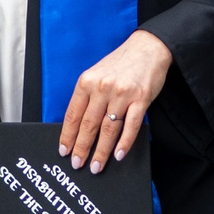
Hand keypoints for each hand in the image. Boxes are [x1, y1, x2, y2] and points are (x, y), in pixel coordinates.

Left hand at [58, 30, 171, 172]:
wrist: (148, 48)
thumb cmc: (121, 62)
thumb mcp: (96, 73)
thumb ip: (87, 95)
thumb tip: (77, 124)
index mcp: (87, 81)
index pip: (73, 114)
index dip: (67, 135)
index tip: (64, 150)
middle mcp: (102, 88)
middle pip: (89, 125)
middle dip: (82, 148)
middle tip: (78, 163)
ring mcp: (122, 94)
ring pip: (108, 129)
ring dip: (101, 151)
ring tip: (96, 165)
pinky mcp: (141, 99)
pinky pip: (131, 126)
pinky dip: (124, 143)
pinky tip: (119, 154)